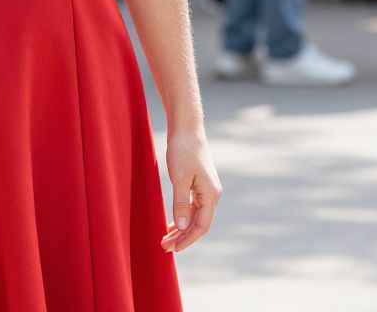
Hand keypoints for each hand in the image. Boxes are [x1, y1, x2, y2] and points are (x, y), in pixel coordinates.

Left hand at [161, 129, 220, 253]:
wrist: (186, 127)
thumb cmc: (182, 150)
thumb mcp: (179, 178)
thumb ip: (181, 203)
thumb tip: (183, 227)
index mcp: (210, 195)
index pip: (201, 226)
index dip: (187, 240)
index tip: (173, 249)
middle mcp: (212, 194)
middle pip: (199, 223)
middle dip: (183, 237)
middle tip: (164, 247)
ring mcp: (206, 188)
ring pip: (195, 215)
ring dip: (182, 228)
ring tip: (166, 238)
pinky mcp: (199, 182)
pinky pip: (193, 205)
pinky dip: (183, 215)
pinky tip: (174, 221)